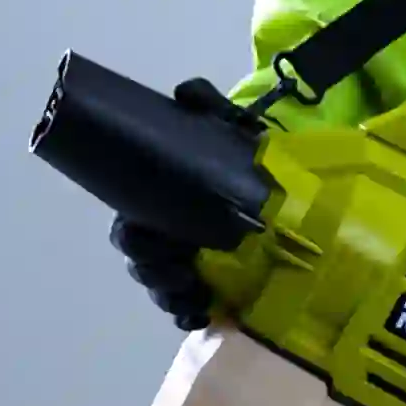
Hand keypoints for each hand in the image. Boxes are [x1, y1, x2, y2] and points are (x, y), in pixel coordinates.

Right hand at [111, 78, 258, 330]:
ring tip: (196, 294)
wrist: (276, 180)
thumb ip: (206, 104)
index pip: (129, 229)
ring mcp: (183, 264)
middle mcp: (164, 237)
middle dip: (156, 272)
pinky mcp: (209, 284)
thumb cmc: (240, 153)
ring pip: (162, 290)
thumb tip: (185, 91)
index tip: (156, 236)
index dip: (136, 238)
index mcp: (156, 203)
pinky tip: (204, 314)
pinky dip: (190, 314)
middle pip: (142, 264)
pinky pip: (187, 309)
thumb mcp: (226, 124)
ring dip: (173, 296)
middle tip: (184, 270)